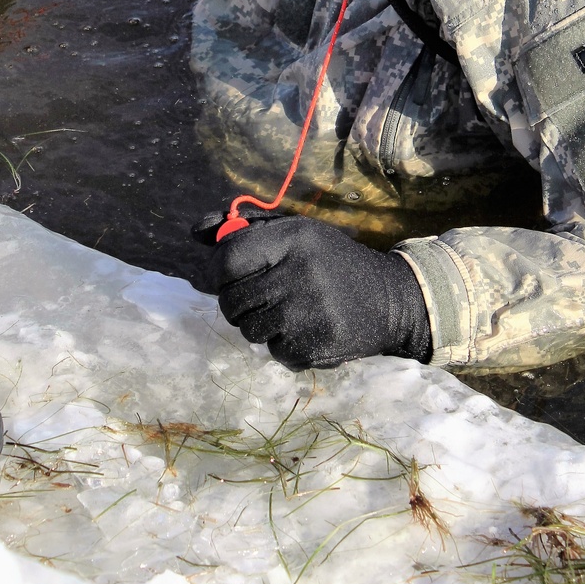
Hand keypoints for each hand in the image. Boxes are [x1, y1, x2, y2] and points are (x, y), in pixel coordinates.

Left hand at [208, 213, 431, 369]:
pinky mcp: (320, 344)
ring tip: (286, 312)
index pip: (229, 259)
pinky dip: (283, 345)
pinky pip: (275, 353)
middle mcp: (301, 272)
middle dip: (237, 303)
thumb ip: (243, 230)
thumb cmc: (328, 261)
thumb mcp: (293, 233)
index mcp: (293, 238)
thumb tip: (195, 232)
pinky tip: (305, 329)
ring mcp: (311, 312)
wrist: (389, 299)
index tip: (220, 278)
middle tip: (257, 298)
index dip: (216, 271)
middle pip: (232, 301)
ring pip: (250, 330)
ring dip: (260, 325)